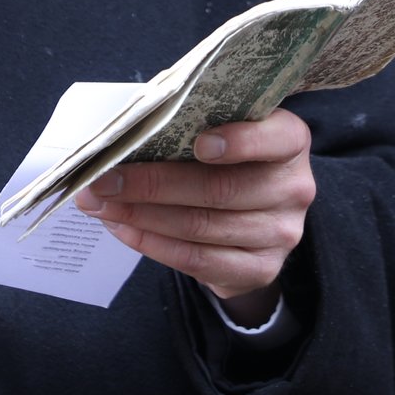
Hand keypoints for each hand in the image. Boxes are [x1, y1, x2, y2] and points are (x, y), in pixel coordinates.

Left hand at [74, 110, 314, 320]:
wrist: (256, 220)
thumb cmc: (228, 161)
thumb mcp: (224, 130)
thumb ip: (191, 125)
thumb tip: (125, 133)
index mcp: (290, 141)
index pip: (275, 138)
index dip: (240, 141)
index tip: (198, 143)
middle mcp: (294, 188)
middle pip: (219, 188)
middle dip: (152, 184)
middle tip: (102, 178)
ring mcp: (280, 233)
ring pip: (201, 226)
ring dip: (141, 215)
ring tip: (100, 204)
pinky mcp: (261, 269)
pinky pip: (197, 260)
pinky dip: (152, 244)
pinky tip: (123, 229)